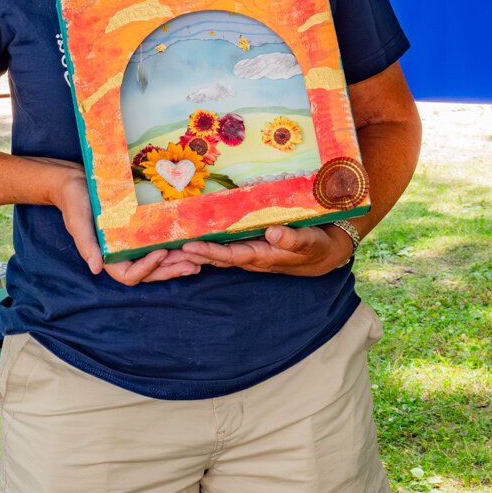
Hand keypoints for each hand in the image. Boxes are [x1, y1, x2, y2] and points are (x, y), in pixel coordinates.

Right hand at [39, 158, 202, 284]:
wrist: (76, 181)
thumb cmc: (74, 201)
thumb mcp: (78, 222)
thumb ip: (87, 245)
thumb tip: (96, 269)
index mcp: (106, 257)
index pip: (129, 275)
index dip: (147, 269)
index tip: (162, 253)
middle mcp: (121, 254)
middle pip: (149, 272)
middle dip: (170, 271)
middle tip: (193, 266)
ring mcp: (132, 244)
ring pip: (157, 262)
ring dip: (176, 263)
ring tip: (198, 261)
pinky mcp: (140, 230)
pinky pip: (158, 243)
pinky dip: (174, 247)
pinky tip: (190, 243)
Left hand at [181, 223, 352, 276]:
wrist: (325, 254)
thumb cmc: (318, 246)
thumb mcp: (310, 241)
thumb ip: (292, 238)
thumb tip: (271, 233)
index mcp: (263, 257)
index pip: (230, 256)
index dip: (209, 252)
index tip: (188, 247)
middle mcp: (252, 258)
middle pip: (216, 259)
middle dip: (192, 256)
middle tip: (165, 250)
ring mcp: (251, 254)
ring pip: (218, 255)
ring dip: (196, 253)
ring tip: (171, 247)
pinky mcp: (253, 248)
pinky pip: (226, 249)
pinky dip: (209, 246)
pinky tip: (194, 242)